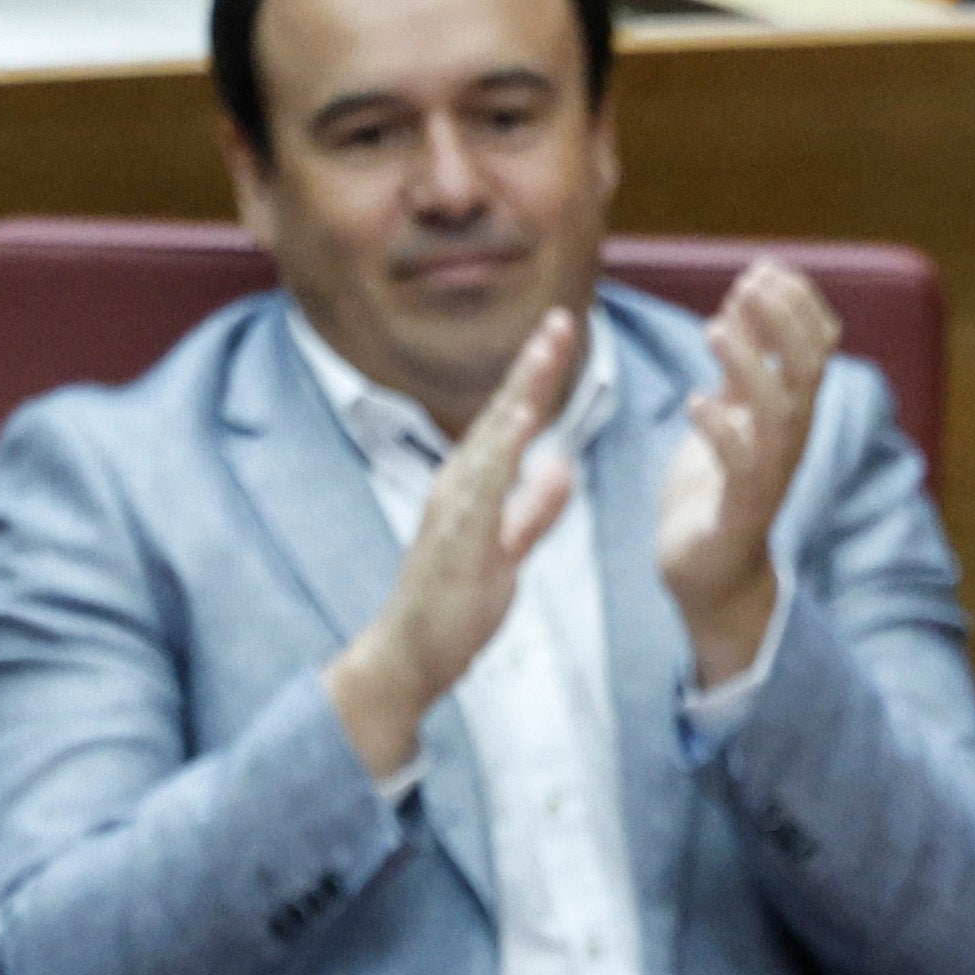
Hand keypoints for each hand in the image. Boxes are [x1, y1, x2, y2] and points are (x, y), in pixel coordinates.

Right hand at [320, 305, 582, 781]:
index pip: (513, 422)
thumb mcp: (509, 552)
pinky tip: (525, 415)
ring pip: (496, 435)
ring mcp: (455, 505)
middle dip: (535, 365)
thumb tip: (560, 468)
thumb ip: (534, 510)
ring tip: (550, 346)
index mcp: (474, 486)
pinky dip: (506, 445)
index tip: (564, 337)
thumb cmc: (452, 607)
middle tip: (565, 318)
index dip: (539, 379)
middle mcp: (460, 484)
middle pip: (505, 413)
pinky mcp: (457, 533)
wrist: (408, 656)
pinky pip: (486, 482)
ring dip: (524, 388)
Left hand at [649, 257, 840, 687]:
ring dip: (749, 365)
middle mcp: (790, 439)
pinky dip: (721, 432)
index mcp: (791, 410)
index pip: (819, 345)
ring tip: (713, 329)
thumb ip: (741, 361)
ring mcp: (768, 476)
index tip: (765, 267)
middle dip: (782, 322)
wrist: (711, 575)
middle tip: (746, 286)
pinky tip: (696, 403)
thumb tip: (747, 294)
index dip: (800, 303)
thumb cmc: (717, 488)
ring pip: (778, 413)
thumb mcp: (730, 410)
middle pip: (808, 369)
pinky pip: (742, 470)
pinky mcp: (738, 513)